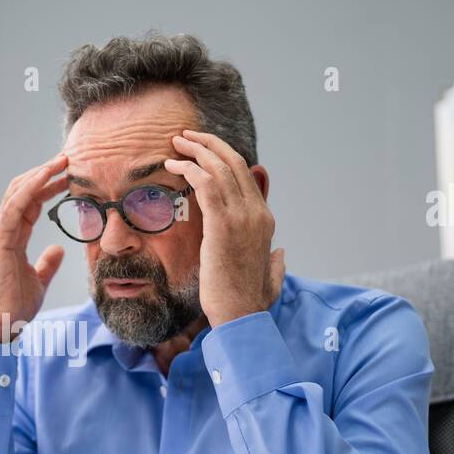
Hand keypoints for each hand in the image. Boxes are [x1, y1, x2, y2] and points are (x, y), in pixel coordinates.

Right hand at [0, 152, 69, 340]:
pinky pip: (15, 205)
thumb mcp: (38, 281)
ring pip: (18, 191)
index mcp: (11, 238)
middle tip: (69, 160)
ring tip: (62, 160)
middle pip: (23, 191)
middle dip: (45, 173)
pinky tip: (47, 175)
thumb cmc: (13, 307)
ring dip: (40, 173)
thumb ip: (47, 264)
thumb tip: (59, 250)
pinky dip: (31, 187)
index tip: (70, 177)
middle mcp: (2, 230)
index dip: (49, 187)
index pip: (30, 203)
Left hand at [165, 130, 284, 326]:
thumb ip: (276, 263)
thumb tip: (280, 254)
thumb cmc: (248, 303)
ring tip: (176, 143)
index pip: (246, 176)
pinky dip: (189, 168)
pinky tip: (172, 165)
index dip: (224, 157)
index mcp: (265, 220)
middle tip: (186, 136)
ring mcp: (242, 217)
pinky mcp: (222, 225)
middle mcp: (257, 213)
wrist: (241, 317)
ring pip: (219, 167)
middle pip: (234, 163)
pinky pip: (205, 184)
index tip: (204, 149)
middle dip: (209, 144)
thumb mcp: (270, 278)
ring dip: (196, 150)